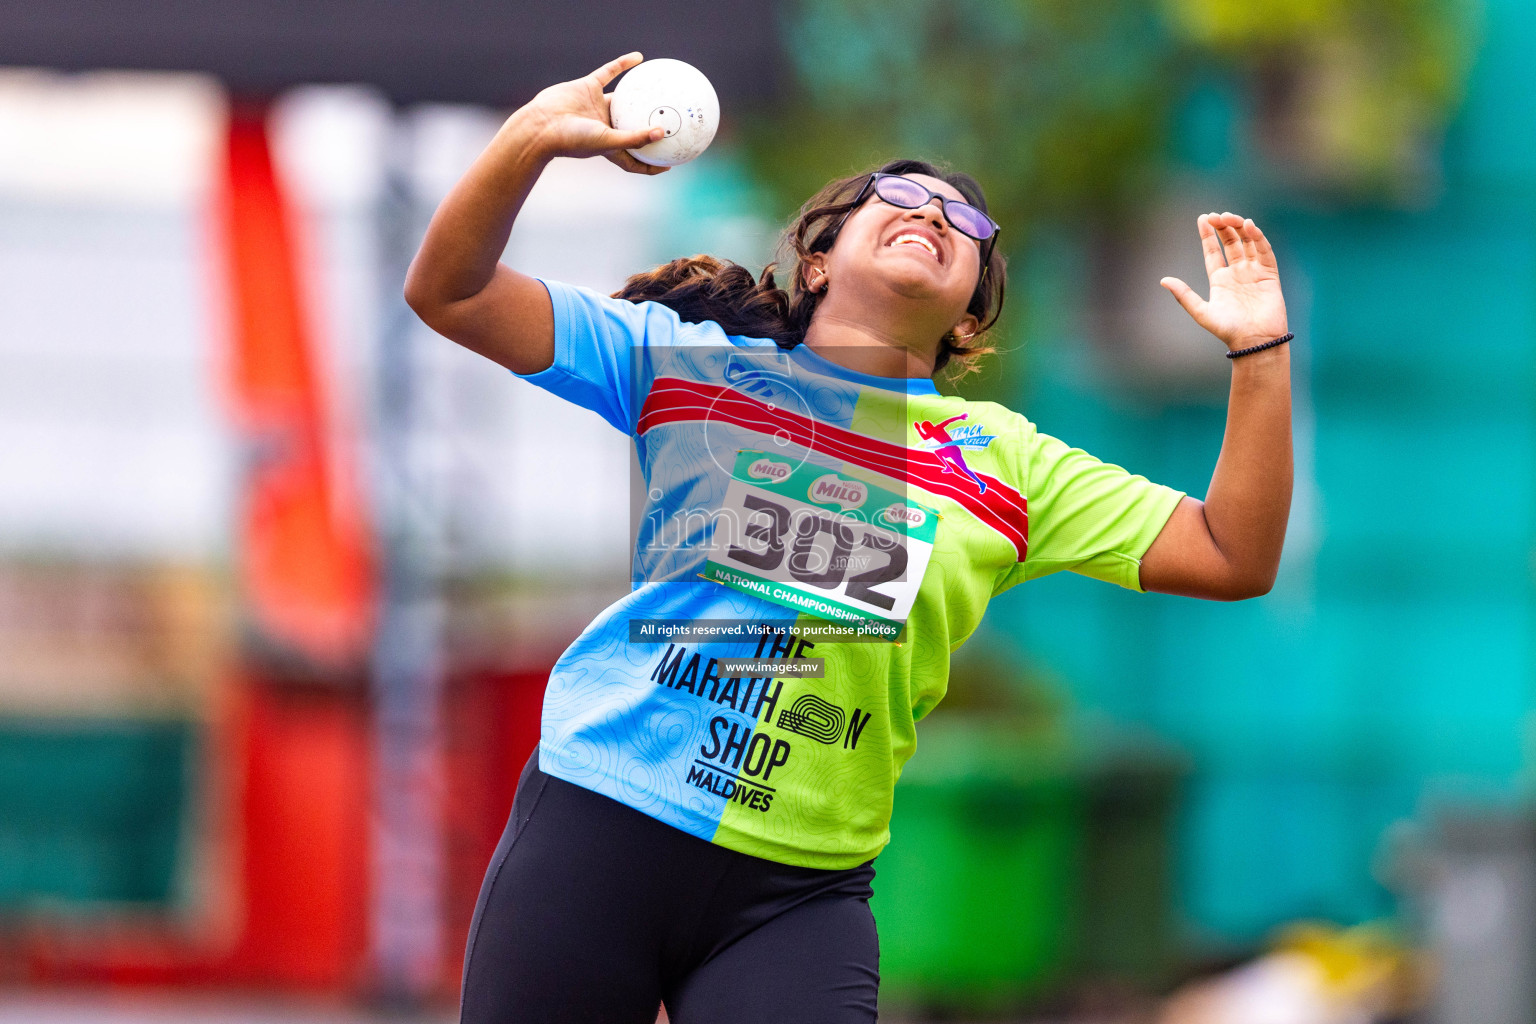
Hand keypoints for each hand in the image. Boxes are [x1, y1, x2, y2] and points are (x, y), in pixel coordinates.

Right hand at [515, 52, 668, 175]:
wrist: (542, 124)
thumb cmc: (572, 140)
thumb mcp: (608, 141)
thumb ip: (635, 138)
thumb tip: (662, 133)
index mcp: (610, 146)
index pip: (634, 159)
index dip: (651, 164)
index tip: (670, 164)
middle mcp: (605, 126)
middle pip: (632, 128)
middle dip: (650, 127)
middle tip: (671, 122)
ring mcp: (596, 106)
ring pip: (623, 99)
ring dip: (639, 93)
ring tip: (660, 86)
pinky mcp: (587, 87)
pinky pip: (609, 73)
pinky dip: (622, 65)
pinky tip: (639, 57)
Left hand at [1160, 213, 1287, 350]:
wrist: (1255, 341)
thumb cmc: (1228, 330)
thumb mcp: (1201, 312)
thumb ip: (1184, 295)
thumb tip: (1163, 280)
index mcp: (1219, 279)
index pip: (1212, 251)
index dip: (1208, 235)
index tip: (1202, 218)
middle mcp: (1236, 273)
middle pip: (1230, 242)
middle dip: (1223, 227)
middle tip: (1217, 216)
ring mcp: (1253, 272)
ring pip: (1247, 243)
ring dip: (1240, 228)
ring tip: (1231, 218)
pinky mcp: (1269, 274)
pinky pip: (1264, 252)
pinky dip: (1258, 238)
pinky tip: (1250, 227)